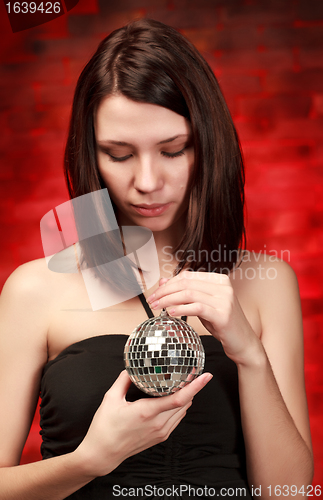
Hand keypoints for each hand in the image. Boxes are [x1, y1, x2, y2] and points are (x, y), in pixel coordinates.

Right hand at [75, 369, 212, 476]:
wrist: (102, 454)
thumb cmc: (105, 427)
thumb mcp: (110, 398)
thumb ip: (123, 380)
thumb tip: (131, 368)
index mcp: (147, 412)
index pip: (179, 398)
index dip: (195, 386)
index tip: (206, 376)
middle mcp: (158, 423)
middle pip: (185, 403)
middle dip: (192, 387)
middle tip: (193, 372)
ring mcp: (161, 432)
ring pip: (183, 411)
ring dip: (186, 397)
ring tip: (184, 383)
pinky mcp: (160, 437)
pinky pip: (176, 419)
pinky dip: (180, 407)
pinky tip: (174, 398)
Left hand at [147, 271, 261, 364]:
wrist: (243, 342)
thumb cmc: (222, 323)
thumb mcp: (203, 305)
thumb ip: (187, 293)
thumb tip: (164, 281)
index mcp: (219, 280)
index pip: (187, 276)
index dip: (168, 283)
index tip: (155, 293)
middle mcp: (223, 287)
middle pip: (186, 284)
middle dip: (165, 292)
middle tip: (152, 301)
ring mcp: (225, 300)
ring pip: (189, 294)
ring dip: (169, 300)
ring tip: (157, 307)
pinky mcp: (223, 314)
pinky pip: (197, 308)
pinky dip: (181, 309)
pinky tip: (171, 313)